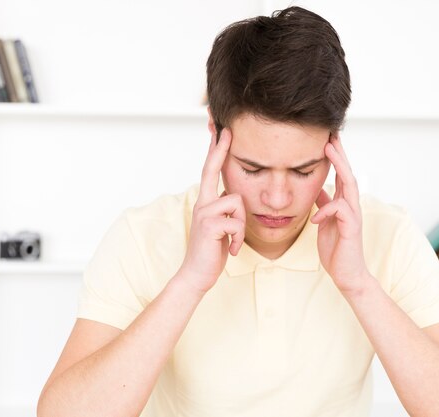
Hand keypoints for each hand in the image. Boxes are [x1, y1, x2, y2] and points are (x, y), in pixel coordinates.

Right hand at [178, 128, 245, 293]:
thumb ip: (224, 209)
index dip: (215, 150)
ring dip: (241, 226)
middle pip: (212, 169)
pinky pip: (236, 222)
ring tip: (233, 241)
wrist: (197, 274)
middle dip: (219, 149)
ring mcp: (204, 212)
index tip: (220, 130)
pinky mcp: (210, 225)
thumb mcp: (221, 225)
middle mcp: (202, 202)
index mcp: (206, 201)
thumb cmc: (212, 250)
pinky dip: (239, 238)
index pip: (211, 171)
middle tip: (226, 130)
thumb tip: (231, 195)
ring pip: (237, 202)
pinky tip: (231, 249)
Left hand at [310, 135, 370, 294]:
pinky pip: (340, 211)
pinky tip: (315, 217)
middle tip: (331, 134)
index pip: (341, 174)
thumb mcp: (325, 221)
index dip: (334, 156)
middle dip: (340, 153)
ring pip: (350, 185)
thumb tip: (318, 188)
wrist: (346, 274)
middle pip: (348, 173)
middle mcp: (351, 206)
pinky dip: (326, 210)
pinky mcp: (351, 229)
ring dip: (340, 166)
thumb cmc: (336, 248)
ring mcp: (353, 216)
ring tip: (329, 151)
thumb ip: (324, 204)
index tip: (326, 138)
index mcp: (343, 203)